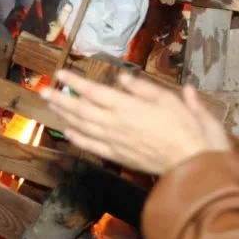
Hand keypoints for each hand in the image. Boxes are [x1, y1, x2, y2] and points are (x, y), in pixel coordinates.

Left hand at [41, 71, 230, 175]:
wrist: (195, 165)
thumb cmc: (188, 128)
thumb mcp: (170, 99)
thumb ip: (143, 88)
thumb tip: (123, 78)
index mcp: (127, 106)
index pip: (93, 91)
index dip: (74, 82)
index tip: (59, 73)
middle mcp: (115, 123)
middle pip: (80, 109)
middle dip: (60, 99)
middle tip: (43, 90)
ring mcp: (115, 142)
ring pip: (82, 126)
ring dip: (64, 115)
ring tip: (50, 106)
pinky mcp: (119, 157)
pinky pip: (92, 146)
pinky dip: (78, 138)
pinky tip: (68, 132)